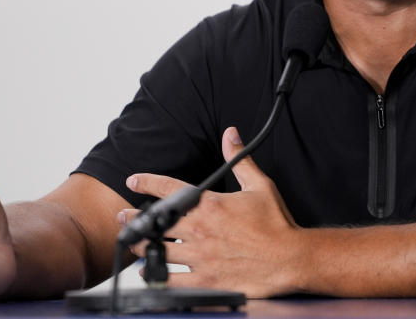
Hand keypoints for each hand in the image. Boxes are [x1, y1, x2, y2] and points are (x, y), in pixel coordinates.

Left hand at [121, 127, 303, 297]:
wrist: (291, 258)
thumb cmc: (277, 224)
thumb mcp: (260, 185)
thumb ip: (239, 159)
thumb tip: (230, 134)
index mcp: (210, 205)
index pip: (170, 189)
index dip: (148, 182)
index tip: (134, 179)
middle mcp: (200, 230)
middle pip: (156, 223)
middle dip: (135, 218)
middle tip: (123, 216)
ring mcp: (200, 257)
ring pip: (158, 251)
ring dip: (142, 248)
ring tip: (132, 245)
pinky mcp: (205, 281)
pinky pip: (170, 279)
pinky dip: (156, 276)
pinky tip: (149, 273)